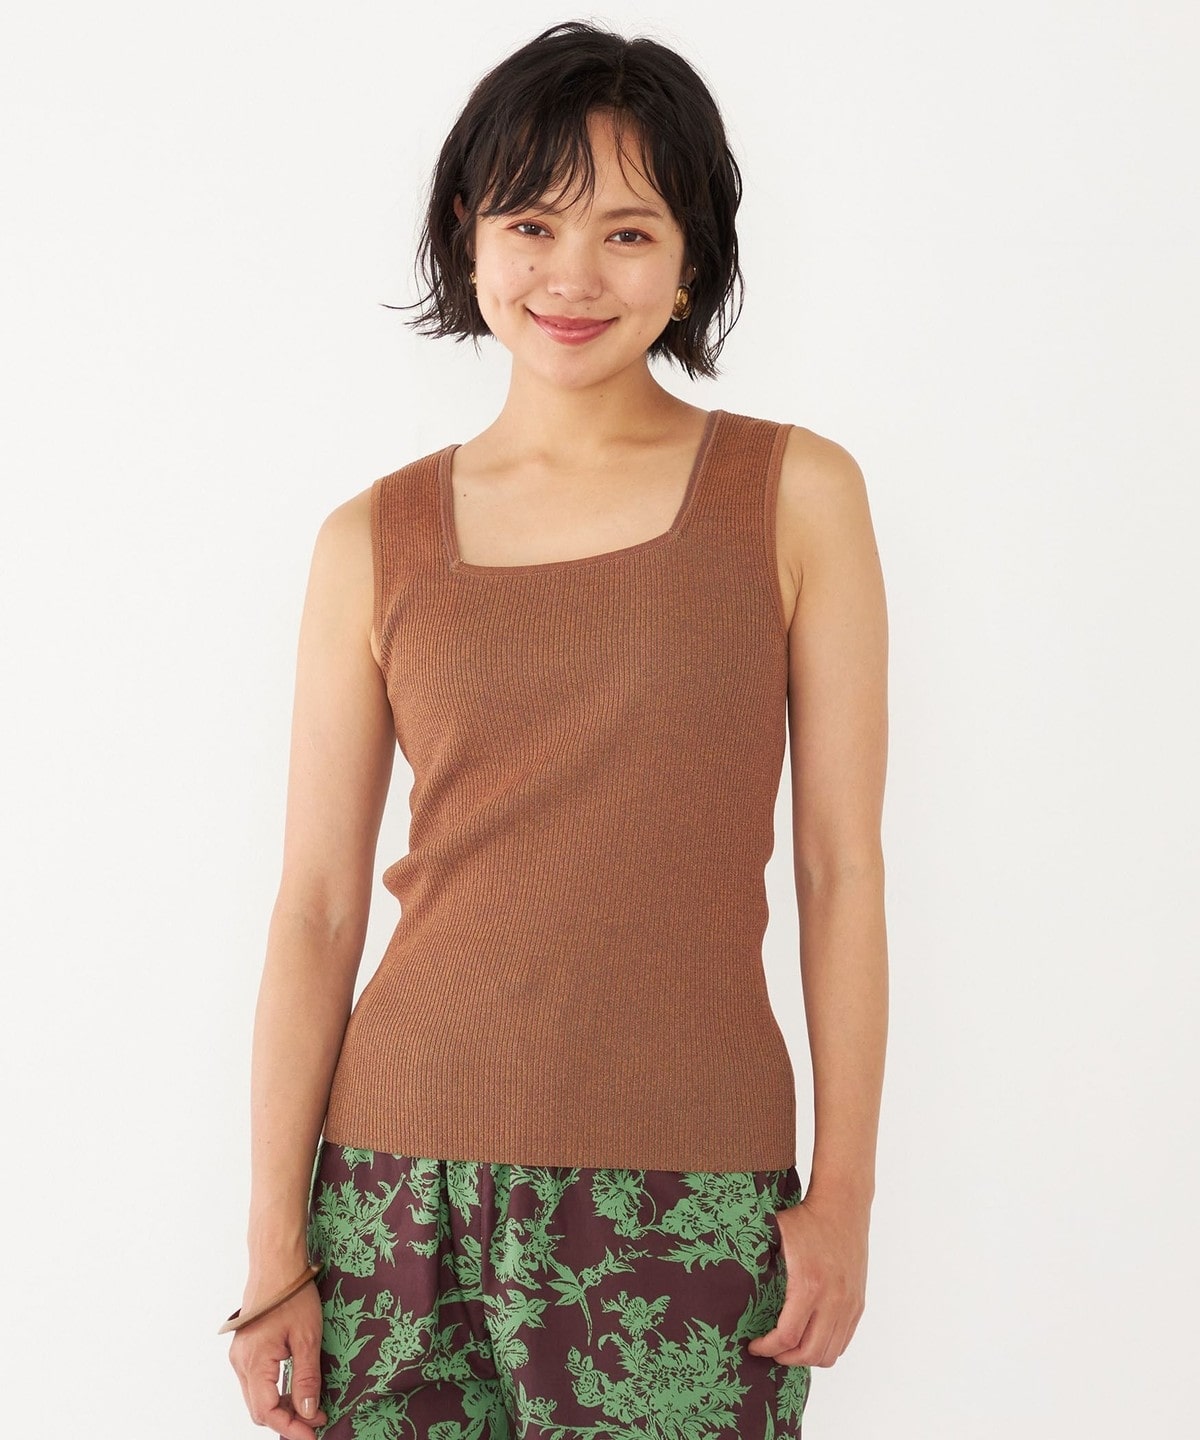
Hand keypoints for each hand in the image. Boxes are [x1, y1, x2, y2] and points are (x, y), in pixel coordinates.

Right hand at [229, 1282, 326, 1438]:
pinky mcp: (245, 1349)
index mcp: (254, 1362)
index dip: (290, 1428)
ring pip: (257, 1397)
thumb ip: (307, 1377)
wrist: (276, 1263)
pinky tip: (295, 1387)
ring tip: (310, 1406)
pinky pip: (256, 1381)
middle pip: (259, 1409)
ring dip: (281, 1406)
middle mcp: (240, 1362)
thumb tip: (308, 1412)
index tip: (313, 1434)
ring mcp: (240, 1355)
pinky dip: (274, 1391)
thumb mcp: (307, 1337)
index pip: (267, 1412)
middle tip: (315, 1420)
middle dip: (287, 1420)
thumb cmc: (292, 1294)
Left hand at [746, 1191, 868, 1366]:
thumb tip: (726, 1273)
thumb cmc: (805, 1219)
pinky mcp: (857, 1304)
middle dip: (785, 1359)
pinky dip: (825, 1348)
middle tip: (770, 1351)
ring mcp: (848, 1304)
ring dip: (806, 1358)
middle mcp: (832, 1299)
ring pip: (829, 1353)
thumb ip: (755, 1256)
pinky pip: (842, 1342)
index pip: (787, 1336)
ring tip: (788, 1348)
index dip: (767, 1348)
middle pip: (809, 1353)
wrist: (843, 1207)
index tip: (753, 1345)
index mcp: (808, 1284)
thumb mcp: (774, 1233)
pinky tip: (808, 1337)